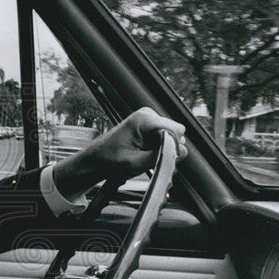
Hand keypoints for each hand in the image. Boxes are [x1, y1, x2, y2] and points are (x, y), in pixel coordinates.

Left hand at [52, 107, 187, 200]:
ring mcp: (148, 119)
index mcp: (143, 120)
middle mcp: (147, 114)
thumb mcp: (136, 164)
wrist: (95, 161)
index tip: (162, 159)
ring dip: (162, 150)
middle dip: (168, 149)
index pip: (176, 130)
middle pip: (175, 133)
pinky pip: (164, 138)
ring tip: (144, 158)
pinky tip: (145, 154)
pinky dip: (158, 149)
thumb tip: (183, 151)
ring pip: (171, 137)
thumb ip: (161, 157)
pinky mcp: (148, 126)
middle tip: (150, 160)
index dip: (173, 147)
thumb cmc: (110, 161)